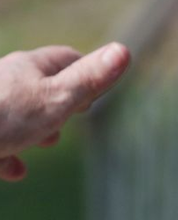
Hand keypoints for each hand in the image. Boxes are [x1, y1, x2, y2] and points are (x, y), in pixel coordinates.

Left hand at [0, 43, 130, 180]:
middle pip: (38, 84)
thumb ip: (89, 79)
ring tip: (43, 142)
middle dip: (59, 101)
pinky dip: (10, 154)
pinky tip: (14, 169)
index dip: (86, 69)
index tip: (98, 85)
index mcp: (28, 68)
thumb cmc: (4, 116)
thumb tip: (124, 50)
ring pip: (17, 113)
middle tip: (74, 115)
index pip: (65, 59)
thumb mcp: (56, 99)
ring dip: (34, 128)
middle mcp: (6, 81)